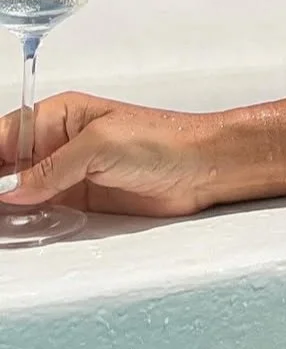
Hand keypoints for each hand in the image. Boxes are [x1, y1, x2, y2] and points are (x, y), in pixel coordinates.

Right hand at [0, 92, 220, 216]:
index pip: (3, 134)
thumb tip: (9, 189)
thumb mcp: (102, 145)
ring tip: (0, 224)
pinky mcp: (78, 201)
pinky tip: (12, 232)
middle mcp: (56, 144)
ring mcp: (65, 174)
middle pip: (5, 165)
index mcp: (59, 116)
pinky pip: (38, 212)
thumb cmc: (163, 140)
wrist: (201, 168)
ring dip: (4, 208)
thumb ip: (52, 167)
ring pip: (16, 192)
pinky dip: (22, 222)